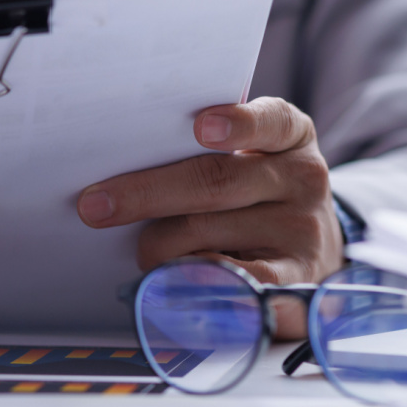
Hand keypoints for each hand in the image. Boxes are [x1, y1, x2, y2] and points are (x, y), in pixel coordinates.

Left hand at [76, 97, 343, 338]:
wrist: (311, 250)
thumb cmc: (255, 195)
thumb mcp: (249, 159)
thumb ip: (204, 153)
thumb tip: (124, 171)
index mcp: (290, 137)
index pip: (271, 120)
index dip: (237, 123)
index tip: (200, 126)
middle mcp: (303, 180)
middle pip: (218, 182)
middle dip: (147, 192)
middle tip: (95, 206)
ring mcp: (303, 233)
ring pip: (208, 235)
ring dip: (160, 245)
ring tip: (143, 252)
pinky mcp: (297, 284)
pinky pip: (237, 286)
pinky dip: (194, 283)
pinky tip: (170, 285)